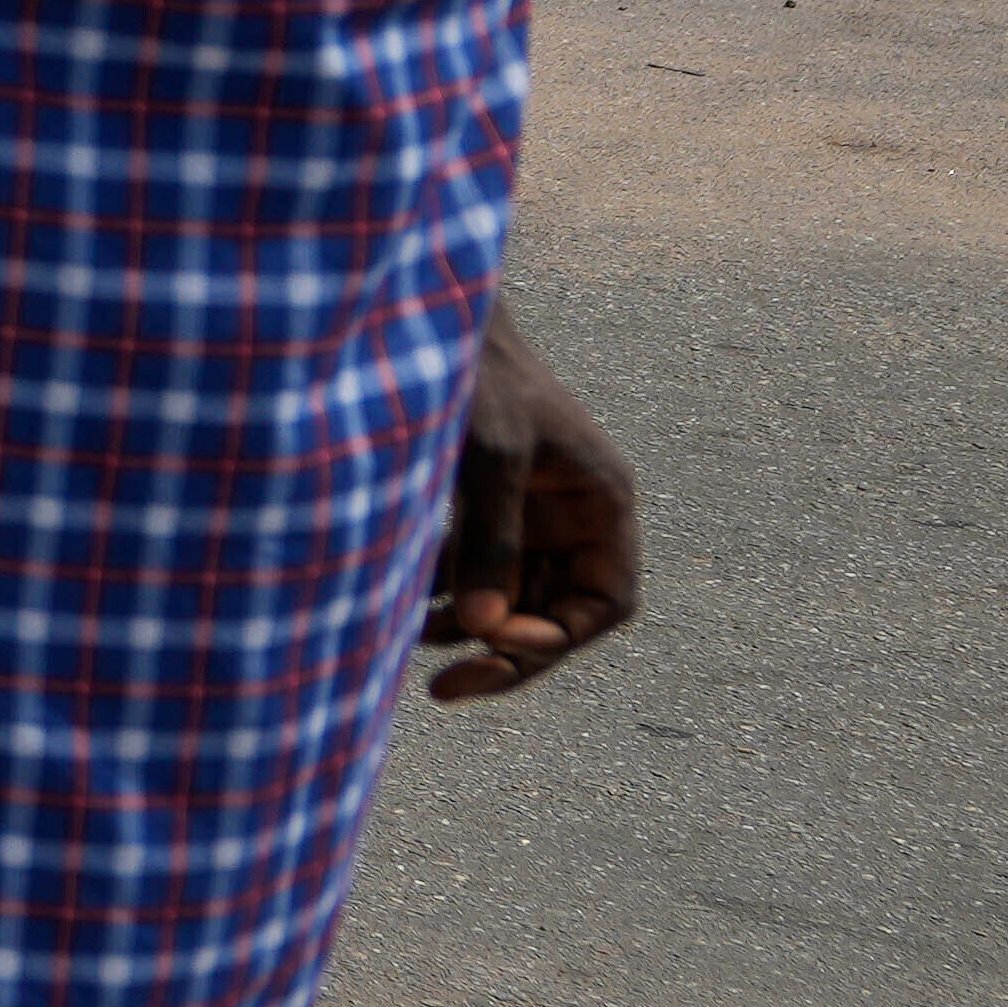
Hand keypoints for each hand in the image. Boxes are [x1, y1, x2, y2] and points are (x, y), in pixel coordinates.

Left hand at [422, 315, 635, 698]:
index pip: (605, 601)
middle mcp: (575, 514)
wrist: (430, 319)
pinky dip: (446, 598)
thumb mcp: (487, 455)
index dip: (558, 637)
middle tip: (447, 687)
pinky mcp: (486, 508)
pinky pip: (478, 572)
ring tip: (411, 644)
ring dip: (470, 631)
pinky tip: (402, 610)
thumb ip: (491, 538)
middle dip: (507, 650)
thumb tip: (482, 627)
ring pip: (513, 599)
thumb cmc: (473, 374)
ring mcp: (531, 512)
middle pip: (557, 611)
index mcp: (601, 500)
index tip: (496, 644)